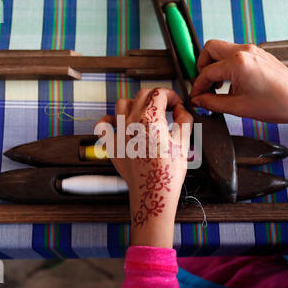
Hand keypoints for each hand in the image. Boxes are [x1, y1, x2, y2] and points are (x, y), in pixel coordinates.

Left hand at [96, 88, 192, 247]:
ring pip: (122, 104)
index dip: (171, 95)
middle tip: (165, 106)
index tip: (176, 104)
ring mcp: (119, 133)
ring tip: (145, 113)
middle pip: (142, 94)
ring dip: (135, 103)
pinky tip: (118, 123)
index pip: (160, 93)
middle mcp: (132, 122)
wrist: (153, 194)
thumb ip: (184, 120)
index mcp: (151, 119)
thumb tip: (180, 110)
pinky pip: (103, 126)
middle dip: (156, 96)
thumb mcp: (184, 143)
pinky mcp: (112, 146)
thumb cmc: (168, 173)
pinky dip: (109, 121)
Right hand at [190, 40, 287, 146]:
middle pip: (211, 49)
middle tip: (204, 85)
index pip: (206, 72)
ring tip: (218, 86)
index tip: (196, 98)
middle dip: (202, 66)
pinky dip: (227, 66)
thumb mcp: (238, 108)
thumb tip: (198, 100)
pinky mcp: (259, 54)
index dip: (197, 87)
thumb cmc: (276, 104)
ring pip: (223, 50)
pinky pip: (235, 54)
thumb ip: (213, 103)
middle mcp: (244, 51)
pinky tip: (232, 84)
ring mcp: (253, 50)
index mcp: (237, 63)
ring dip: (215, 66)